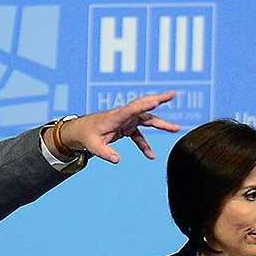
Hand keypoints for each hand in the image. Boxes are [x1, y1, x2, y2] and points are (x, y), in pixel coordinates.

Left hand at [49, 91, 179, 162]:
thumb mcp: (93, 146)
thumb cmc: (86, 135)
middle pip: (144, 106)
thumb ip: (105, 152)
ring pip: (147, 119)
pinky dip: (145, 145)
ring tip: (176, 129)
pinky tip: (151, 155)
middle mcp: (124, 115)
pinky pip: (140, 135)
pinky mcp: (127, 127)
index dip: (146, 104)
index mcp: (116, 116)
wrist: (80, 131)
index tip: (158, 100)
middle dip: (159, 100)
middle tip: (173, 94)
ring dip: (161, 124)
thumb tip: (116, 160)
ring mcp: (127, 120)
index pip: (133, 108)